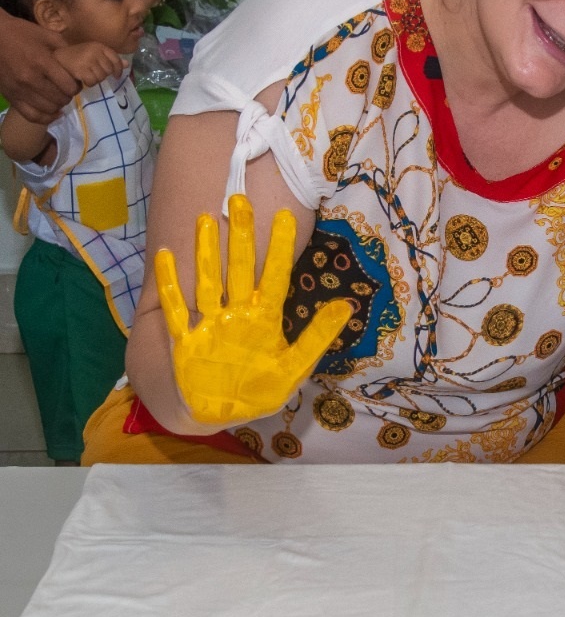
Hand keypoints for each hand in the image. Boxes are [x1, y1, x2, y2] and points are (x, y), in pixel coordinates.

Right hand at [0, 12, 78, 122]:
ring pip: (48, 109)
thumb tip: (81, 61)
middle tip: (67, 89)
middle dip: (68, 95)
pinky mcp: (11, 96)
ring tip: (58, 97)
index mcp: (42, 62)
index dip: (77, 86)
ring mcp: (19, 90)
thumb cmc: (20, 33)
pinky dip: (45, 118)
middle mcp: (30, 79)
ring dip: (58, 105)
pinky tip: (54, 113)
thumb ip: (66, 49)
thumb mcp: (47, 35)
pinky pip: (31, 116)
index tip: (75, 82)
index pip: (68, 86)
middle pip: (60, 98)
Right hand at [52, 43, 127, 88]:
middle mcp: (95, 52)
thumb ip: (110, 58)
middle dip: (103, 74)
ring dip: (95, 79)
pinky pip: (92, 82)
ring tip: (87, 75)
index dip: (118, 69)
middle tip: (93, 73)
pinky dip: (89, 83)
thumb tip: (127, 64)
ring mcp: (88, 60)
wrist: (56, 57)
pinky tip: (83, 79)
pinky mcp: (80, 70)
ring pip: (101, 77)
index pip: (115, 59)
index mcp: (99, 46)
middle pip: (109, 70)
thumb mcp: (94, 53)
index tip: (116, 76)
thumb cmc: (76, 55)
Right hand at [156, 193, 351, 426]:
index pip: (275, 276)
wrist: (219, 416)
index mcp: (264, 320)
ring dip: (206, 252)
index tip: (285, 217)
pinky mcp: (184, 342)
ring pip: (208, 280)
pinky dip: (170, 285)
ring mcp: (209, 325)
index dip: (280, 248)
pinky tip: (166, 257)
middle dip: (241, 236)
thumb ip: (317, 338)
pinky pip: (174, 310)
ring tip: (205, 219)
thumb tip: (346, 306)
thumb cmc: (258, 391)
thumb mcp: (293, 369)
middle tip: (240, 200)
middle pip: (240, 268)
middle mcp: (236, 314)